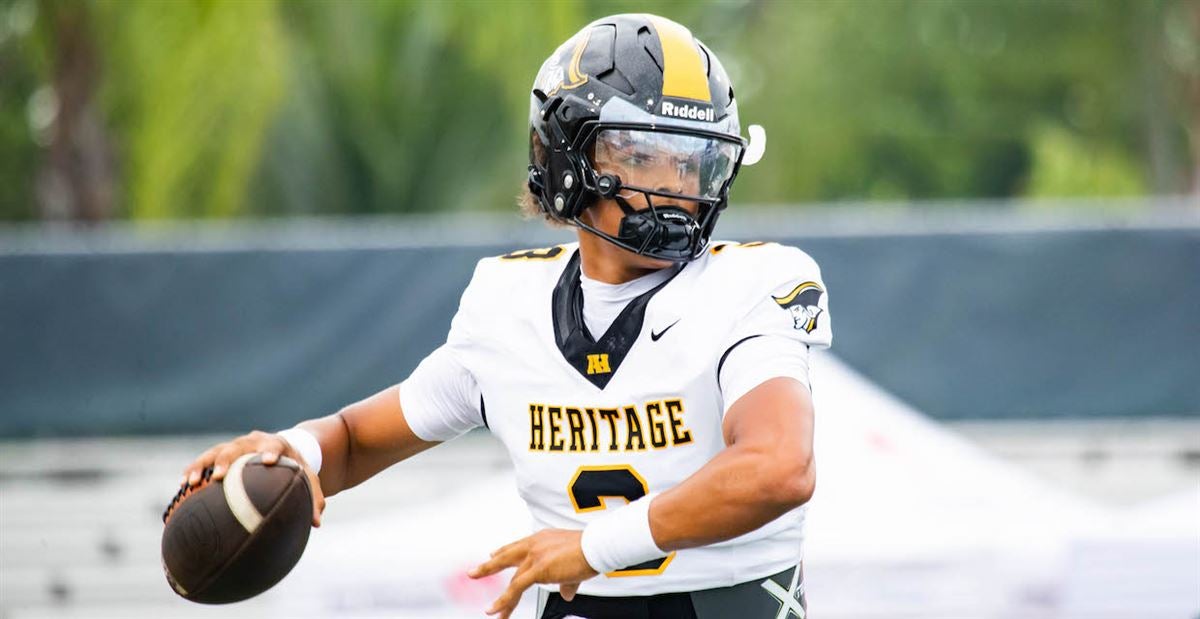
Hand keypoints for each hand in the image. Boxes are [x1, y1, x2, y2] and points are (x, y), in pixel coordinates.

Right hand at [180, 430, 325, 526]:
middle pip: (236, 447)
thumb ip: (315, 498)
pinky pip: (204, 461)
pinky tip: (181, 488)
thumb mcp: (308, 478)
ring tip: (189, 484)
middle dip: (226, 460)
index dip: (270, 451)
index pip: (274, 445)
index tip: (268, 461)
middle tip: (218, 476)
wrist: (281, 449)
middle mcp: (252, 442)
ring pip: (215, 452)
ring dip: (201, 466)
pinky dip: (193, 471)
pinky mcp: (221, 454)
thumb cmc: (296, 467)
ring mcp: (234, 446)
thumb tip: (317, 522)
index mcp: (276, 445)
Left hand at [468, 528, 597, 617]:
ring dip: (501, 598)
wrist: (596, 545)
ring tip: (491, 611)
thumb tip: (566, 593)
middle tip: (474, 572)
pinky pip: (516, 589)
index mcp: (542, 539)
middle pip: (506, 556)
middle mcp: (534, 545)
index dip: (504, 551)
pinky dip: (504, 601)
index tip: (494, 554)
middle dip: (488, 566)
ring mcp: (534, 557)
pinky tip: (495, 611)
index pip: (518, 546)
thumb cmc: (590, 550)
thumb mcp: (574, 567)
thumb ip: (566, 581)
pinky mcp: (537, 569)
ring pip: (512, 580)